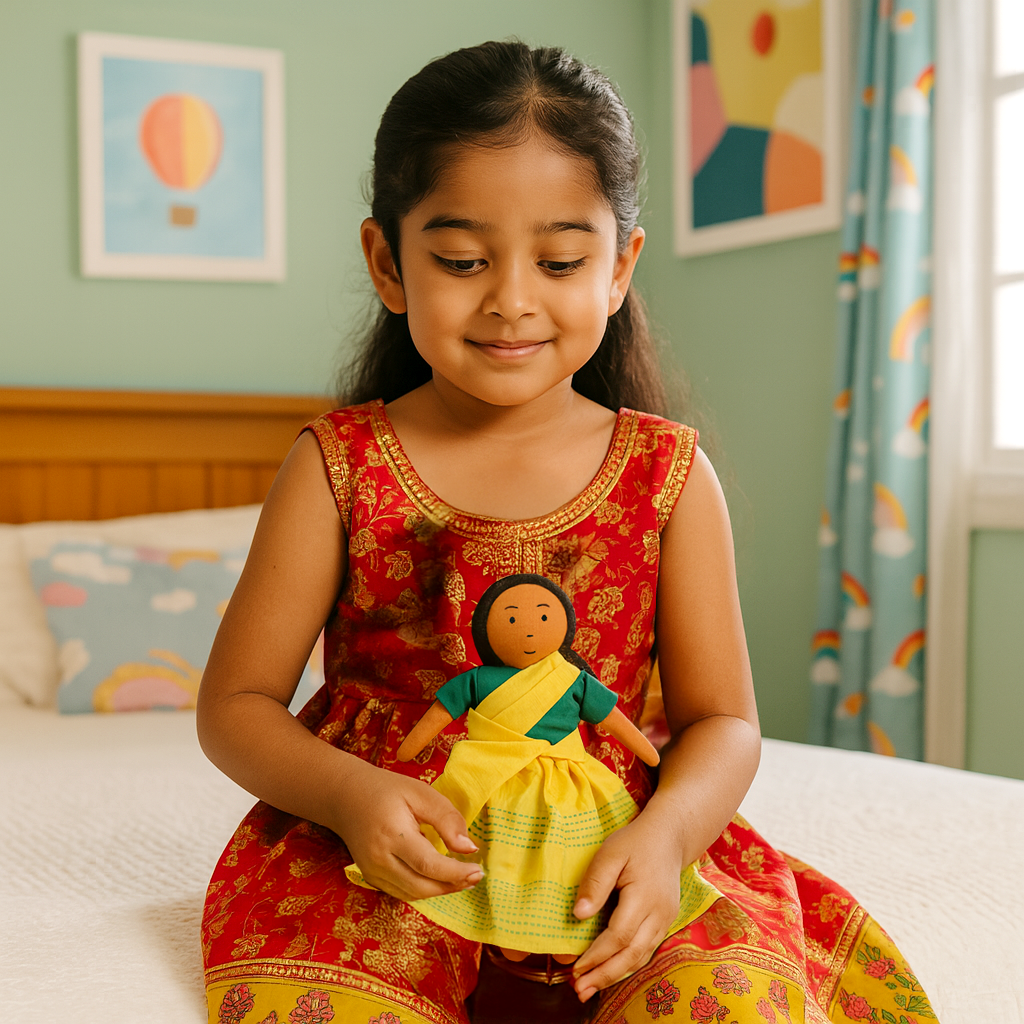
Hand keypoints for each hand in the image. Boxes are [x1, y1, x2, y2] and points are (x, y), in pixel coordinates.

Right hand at [334, 758, 482, 901]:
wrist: (346, 796)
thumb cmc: (387, 790)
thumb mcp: (420, 793)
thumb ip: (446, 819)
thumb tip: (469, 848)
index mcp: (391, 835)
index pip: (428, 865)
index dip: (456, 872)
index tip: (479, 870)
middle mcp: (378, 859)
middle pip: (421, 886)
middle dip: (452, 886)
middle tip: (476, 876)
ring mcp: (371, 872)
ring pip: (412, 894)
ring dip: (440, 891)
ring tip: (463, 878)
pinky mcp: (371, 877)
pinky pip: (402, 892)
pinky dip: (424, 890)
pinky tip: (440, 878)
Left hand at [570, 815, 682, 1002]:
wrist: (668, 837)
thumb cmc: (635, 842)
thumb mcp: (610, 853)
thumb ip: (595, 883)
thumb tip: (579, 915)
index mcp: (644, 896)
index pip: (619, 935)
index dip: (597, 955)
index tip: (575, 967)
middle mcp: (659, 913)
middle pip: (632, 954)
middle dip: (605, 975)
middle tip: (579, 990)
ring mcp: (665, 919)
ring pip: (641, 957)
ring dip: (615, 975)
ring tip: (590, 988)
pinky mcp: (665, 922)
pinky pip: (646, 950)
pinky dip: (628, 964)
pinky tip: (611, 971)